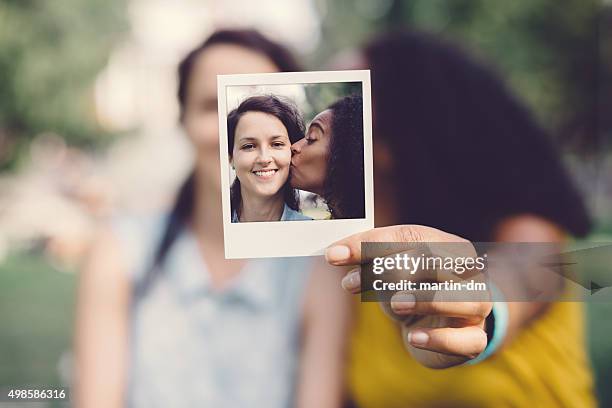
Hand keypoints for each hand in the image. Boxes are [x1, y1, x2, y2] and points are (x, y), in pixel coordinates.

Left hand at [325, 225, 491, 368]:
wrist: (441, 326)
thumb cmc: (413, 291)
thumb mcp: (390, 273)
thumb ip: (368, 261)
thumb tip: (336, 254)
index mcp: (447, 245)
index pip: (410, 235)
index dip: (369, 244)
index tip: (333, 255)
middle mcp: (467, 272)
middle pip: (437, 262)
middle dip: (391, 270)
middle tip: (352, 283)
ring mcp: (477, 304)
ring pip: (463, 299)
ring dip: (425, 300)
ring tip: (394, 305)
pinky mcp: (475, 338)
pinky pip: (468, 339)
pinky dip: (440, 338)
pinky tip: (413, 337)